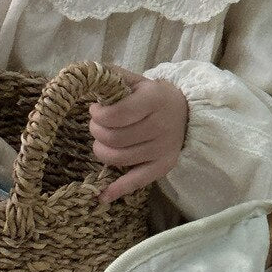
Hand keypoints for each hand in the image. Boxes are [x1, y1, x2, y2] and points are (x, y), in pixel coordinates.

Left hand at [89, 66, 188, 203]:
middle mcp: (160, 126)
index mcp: (153, 100)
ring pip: (118, 158)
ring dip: (101, 150)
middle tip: (98, 125)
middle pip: (114, 138)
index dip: (97, 115)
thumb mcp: (136, 80)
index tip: (95, 110)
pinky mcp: (163, 166)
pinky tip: (102, 196)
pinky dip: (117, 189)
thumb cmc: (153, 96)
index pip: (115, 115)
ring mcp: (162, 149)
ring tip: (104, 140)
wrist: (186, 112)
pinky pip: (136, 182)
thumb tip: (84, 75)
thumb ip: (111, 76)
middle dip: (96, 132)